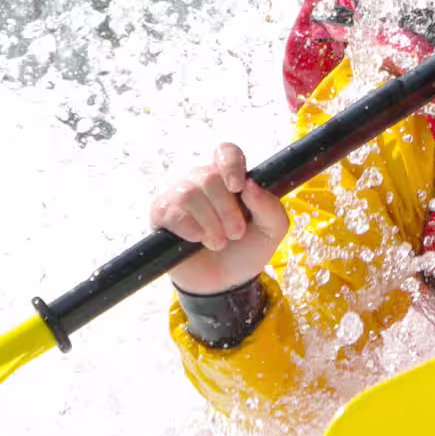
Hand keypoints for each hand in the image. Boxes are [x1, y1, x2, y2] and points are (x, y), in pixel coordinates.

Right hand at [154, 142, 289, 294]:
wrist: (224, 283)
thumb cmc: (247, 250)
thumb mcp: (272, 231)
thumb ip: (269, 207)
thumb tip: (250, 185)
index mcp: (231, 178)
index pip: (226, 152)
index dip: (231, 164)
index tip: (238, 187)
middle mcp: (203, 181)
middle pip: (209, 177)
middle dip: (226, 209)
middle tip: (235, 234)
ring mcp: (180, 196)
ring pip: (190, 193)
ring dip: (209, 223)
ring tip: (218, 242)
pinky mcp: (162, 214)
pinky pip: (170, 211)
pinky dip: (189, 228)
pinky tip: (197, 239)